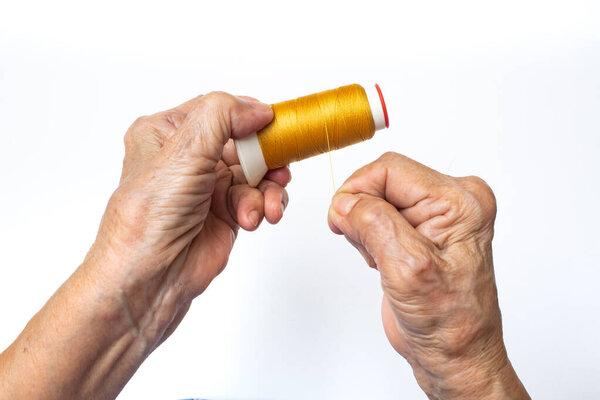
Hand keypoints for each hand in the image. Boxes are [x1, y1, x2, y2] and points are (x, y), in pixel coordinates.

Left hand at [90, 92, 290, 346]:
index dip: (248, 115)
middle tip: (280, 165)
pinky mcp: (226, 211)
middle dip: (266, 156)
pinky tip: (257, 218)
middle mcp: (188, 157)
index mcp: (166, 132)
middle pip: (243, 140)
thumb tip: (259, 110)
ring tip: (266, 206)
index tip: (274, 124)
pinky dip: (263, 206)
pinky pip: (258, 197)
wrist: (151, 279)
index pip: (217, 109)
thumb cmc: (149, 218)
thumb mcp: (184, 152)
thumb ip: (222, 117)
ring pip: (256, 171)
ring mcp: (208, 185)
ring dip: (266, 188)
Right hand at [328, 152, 528, 399]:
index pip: (390, 169)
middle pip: (383, 179)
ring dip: (365, 225)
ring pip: (378, 195)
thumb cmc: (450, 323)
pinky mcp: (422, 227)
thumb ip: (375, 225)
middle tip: (366, 248)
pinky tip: (382, 260)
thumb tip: (345, 201)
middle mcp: (453, 200)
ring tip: (380, 259)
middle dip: (362, 210)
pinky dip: (369, 234)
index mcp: (460, 202)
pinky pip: (380, 213)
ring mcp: (437, 214)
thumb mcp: (408, 269)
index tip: (342, 219)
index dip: (357, 190)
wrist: (455, 355)